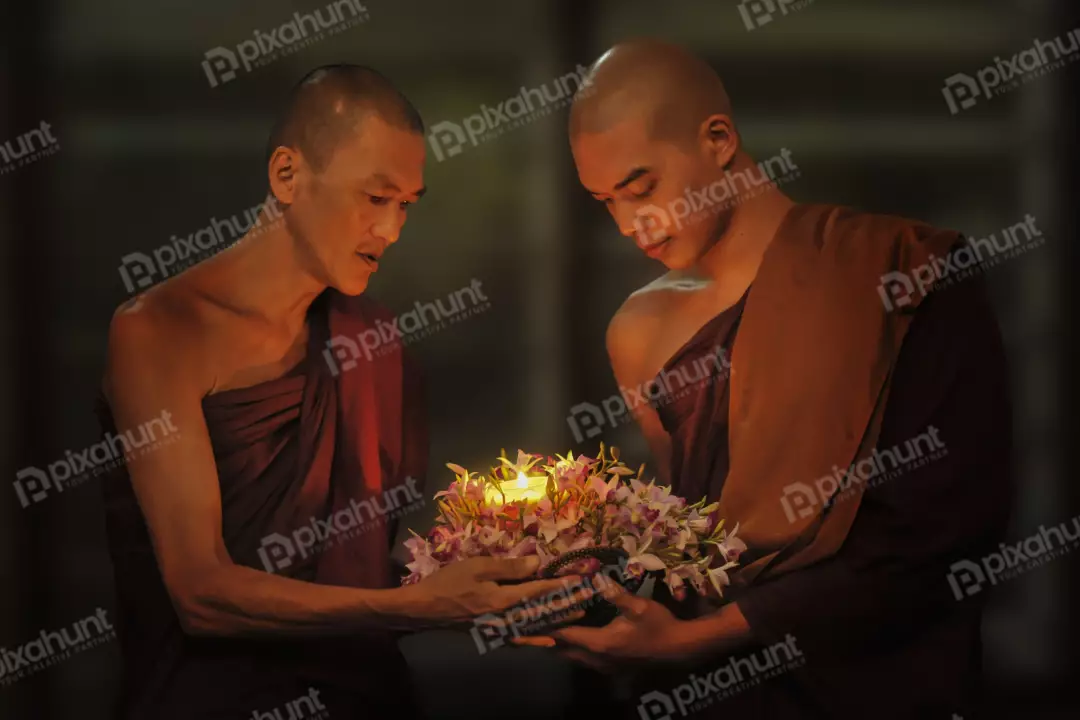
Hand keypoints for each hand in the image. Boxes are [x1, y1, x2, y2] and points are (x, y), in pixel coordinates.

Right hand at [400, 556, 590, 626]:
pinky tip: (548, 641)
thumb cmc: (449, 582)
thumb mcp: (478, 567)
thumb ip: (508, 567)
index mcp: (503, 599)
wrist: (424, 607)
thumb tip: (537, 563)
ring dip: (559, 620)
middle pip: (543, 610)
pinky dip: (535, 640)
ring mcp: (500, 629)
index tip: (582, 579)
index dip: (562, 585)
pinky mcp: (492, 634)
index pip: (540, 591)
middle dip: (567, 602)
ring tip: (580, 615)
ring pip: (536, 626)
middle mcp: (506, 618)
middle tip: (589, 596)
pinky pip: (519, 639)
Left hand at [511, 579, 692, 672]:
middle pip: (561, 650)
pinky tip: (570, 635)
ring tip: (542, 628)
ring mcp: (604, 666)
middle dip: (542, 638)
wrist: (680, 649)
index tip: (522, 623)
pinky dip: (571, 647)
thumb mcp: (639, 607)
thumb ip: (616, 594)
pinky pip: (582, 658)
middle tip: (526, 625)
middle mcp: (597, 659)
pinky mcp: (611, 667)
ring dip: (556, 644)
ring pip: (571, 656)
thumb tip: (597, 579)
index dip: (541, 629)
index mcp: (600, 644)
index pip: (562, 636)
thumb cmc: (659, 625)